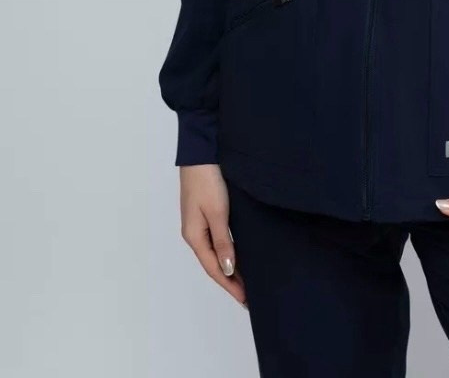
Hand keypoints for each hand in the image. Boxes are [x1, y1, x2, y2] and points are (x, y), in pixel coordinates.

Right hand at [179, 164, 247, 307]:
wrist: (201, 152)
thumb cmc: (208, 181)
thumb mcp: (217, 212)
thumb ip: (223, 241)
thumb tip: (228, 269)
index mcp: (194, 236)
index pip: (214, 268)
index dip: (230, 285)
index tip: (245, 300)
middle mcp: (195, 233)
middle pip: (214, 263)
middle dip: (230, 280)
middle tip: (249, 296)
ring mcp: (199, 223)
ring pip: (216, 252)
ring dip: (230, 267)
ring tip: (246, 281)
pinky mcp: (206, 212)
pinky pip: (218, 239)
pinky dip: (228, 251)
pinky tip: (238, 255)